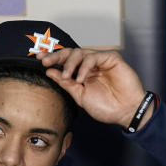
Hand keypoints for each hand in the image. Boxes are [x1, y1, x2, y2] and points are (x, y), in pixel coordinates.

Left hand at [39, 48, 153, 128]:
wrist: (126, 112)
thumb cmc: (107, 107)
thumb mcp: (80, 96)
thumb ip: (66, 83)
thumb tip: (50, 72)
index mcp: (83, 73)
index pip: (65, 61)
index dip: (53, 58)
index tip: (39, 60)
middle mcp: (91, 65)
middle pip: (71, 53)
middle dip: (56, 56)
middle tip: (46, 62)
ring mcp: (101, 60)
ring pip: (81, 52)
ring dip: (70, 64)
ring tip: (67, 77)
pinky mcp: (112, 58)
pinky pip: (94, 57)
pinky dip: (85, 66)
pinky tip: (81, 77)